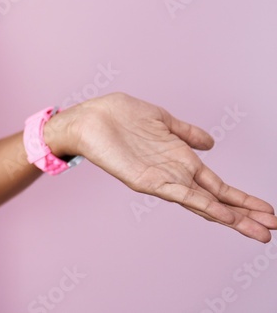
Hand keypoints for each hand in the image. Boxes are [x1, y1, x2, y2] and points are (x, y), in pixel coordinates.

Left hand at [50, 92, 276, 242]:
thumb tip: (211, 143)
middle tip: (272, 231)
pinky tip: (221, 214)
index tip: (268, 212)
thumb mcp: (161, 120)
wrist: (88, 117)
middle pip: (216, 200)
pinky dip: (201, 204)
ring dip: (230, 217)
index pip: (218, 186)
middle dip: (244, 215)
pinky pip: (178, 195)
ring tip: (256, 231)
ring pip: (203, 203)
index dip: (242, 200)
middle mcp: (175, 174)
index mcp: (181, 161)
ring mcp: (162, 179)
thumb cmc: (119, 116)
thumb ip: (187, 133)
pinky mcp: (146, 180)